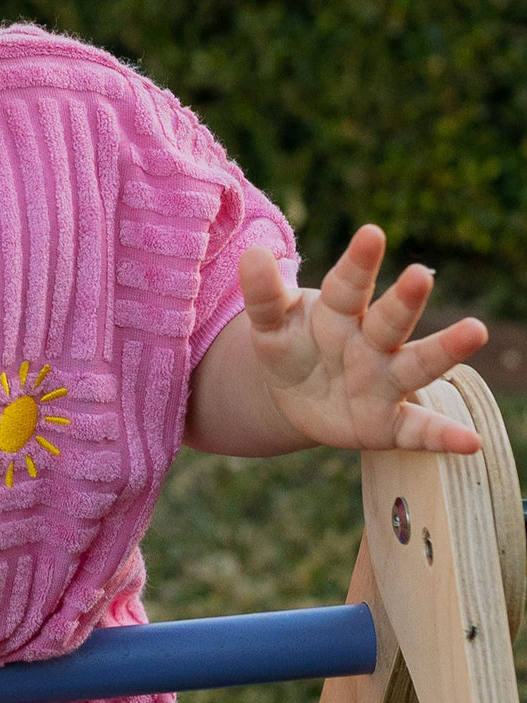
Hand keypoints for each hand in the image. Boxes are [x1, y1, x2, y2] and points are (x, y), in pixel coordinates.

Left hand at [240, 224, 487, 453]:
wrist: (296, 398)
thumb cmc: (292, 348)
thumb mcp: (271, 325)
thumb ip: (263, 295)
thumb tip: (253, 254)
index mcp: (341, 312)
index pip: (348, 285)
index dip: (358, 262)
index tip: (370, 234)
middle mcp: (372, 342)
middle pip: (390, 320)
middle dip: (405, 300)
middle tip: (419, 275)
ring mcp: (384, 381)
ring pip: (417, 364)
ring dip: (446, 350)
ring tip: (475, 330)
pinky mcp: (387, 423)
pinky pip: (418, 430)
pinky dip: (444, 435)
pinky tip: (472, 442)